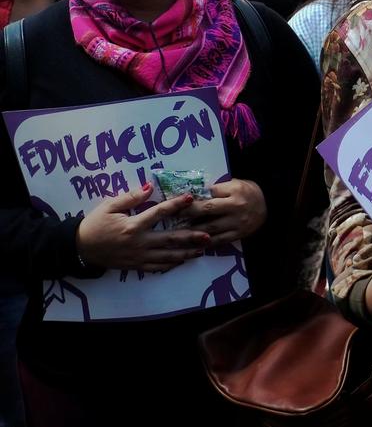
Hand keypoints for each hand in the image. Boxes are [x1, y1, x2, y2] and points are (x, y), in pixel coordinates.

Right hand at [77, 184, 209, 271]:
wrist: (80, 248)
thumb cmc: (95, 224)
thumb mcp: (109, 206)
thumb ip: (129, 197)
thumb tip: (149, 187)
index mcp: (132, 226)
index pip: (159, 213)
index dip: (176, 204)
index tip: (190, 197)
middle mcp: (139, 242)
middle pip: (169, 239)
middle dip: (190, 237)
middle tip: (208, 234)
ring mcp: (138, 256)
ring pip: (167, 256)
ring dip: (186, 252)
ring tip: (202, 249)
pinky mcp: (136, 266)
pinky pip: (157, 267)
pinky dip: (171, 264)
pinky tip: (182, 260)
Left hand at [184, 178, 265, 245]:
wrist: (269, 205)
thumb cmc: (248, 192)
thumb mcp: (235, 184)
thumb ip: (218, 190)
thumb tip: (195, 196)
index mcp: (234, 191)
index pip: (210, 193)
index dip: (193, 197)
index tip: (178, 200)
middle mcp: (235, 207)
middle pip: (207, 209)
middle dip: (188, 212)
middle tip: (172, 214)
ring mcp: (237, 222)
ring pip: (210, 228)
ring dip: (192, 230)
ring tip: (177, 231)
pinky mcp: (238, 234)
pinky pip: (219, 240)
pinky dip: (205, 242)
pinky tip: (194, 243)